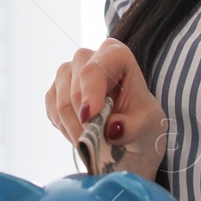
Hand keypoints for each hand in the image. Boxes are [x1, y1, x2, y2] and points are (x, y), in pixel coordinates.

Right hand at [45, 38, 169, 177]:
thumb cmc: (140, 118)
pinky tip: (84, 136)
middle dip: (85, 123)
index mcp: (114, 54)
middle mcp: (85, 58)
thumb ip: (131, 127)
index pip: (94, 70)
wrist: (131, 125)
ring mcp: (66, 73)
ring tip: (94, 146)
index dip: (90, 93)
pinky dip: (67, 131)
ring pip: (61, 105)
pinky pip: (54, 114)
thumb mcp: (147, 124)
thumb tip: (112, 129)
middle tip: (98, 146)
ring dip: (76, 132)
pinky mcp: (55, 91)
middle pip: (75, 91)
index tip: (90, 118)